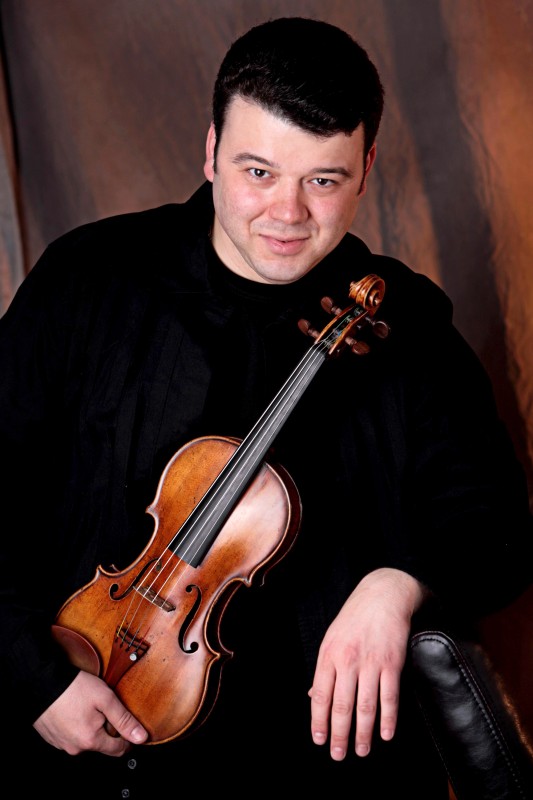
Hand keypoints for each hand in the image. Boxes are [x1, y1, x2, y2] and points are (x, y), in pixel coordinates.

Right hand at [33, 670, 147, 755]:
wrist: (41, 682)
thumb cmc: (73, 688)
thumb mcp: (105, 699)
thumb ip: (124, 720)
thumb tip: (141, 738)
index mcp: (90, 741)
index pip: (118, 750)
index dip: (128, 737)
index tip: (128, 724)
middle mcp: (75, 748)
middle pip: (101, 743)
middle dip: (107, 728)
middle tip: (104, 706)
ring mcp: (61, 744)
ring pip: (85, 739)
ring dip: (90, 726)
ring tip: (87, 705)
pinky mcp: (52, 737)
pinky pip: (71, 735)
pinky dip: (75, 725)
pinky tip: (74, 709)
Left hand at [308, 567, 428, 760]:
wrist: (383, 595)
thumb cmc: (354, 619)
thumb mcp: (332, 639)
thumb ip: (324, 669)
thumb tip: (311, 698)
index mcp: (328, 654)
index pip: (320, 695)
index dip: (319, 721)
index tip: (320, 741)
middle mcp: (347, 660)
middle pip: (341, 706)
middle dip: (339, 735)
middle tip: (339, 755)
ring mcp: (371, 662)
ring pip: (365, 706)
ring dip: (363, 733)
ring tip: (361, 751)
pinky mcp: (392, 663)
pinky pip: (389, 697)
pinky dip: (388, 719)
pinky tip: (386, 734)